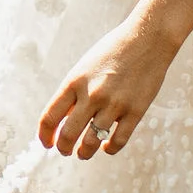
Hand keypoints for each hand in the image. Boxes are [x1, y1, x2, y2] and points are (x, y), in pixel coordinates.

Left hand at [37, 8, 177, 158]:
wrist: (147, 38)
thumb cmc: (113, 51)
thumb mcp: (85, 67)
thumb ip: (74, 92)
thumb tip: (63, 120)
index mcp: (74, 82)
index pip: (50, 117)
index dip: (45, 135)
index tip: (46, 143)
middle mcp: (91, 94)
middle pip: (68, 135)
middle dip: (63, 148)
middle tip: (65, 151)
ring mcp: (114, 104)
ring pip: (91, 142)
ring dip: (84, 153)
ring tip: (82, 154)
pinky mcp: (135, 111)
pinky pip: (118, 141)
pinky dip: (109, 149)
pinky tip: (106, 147)